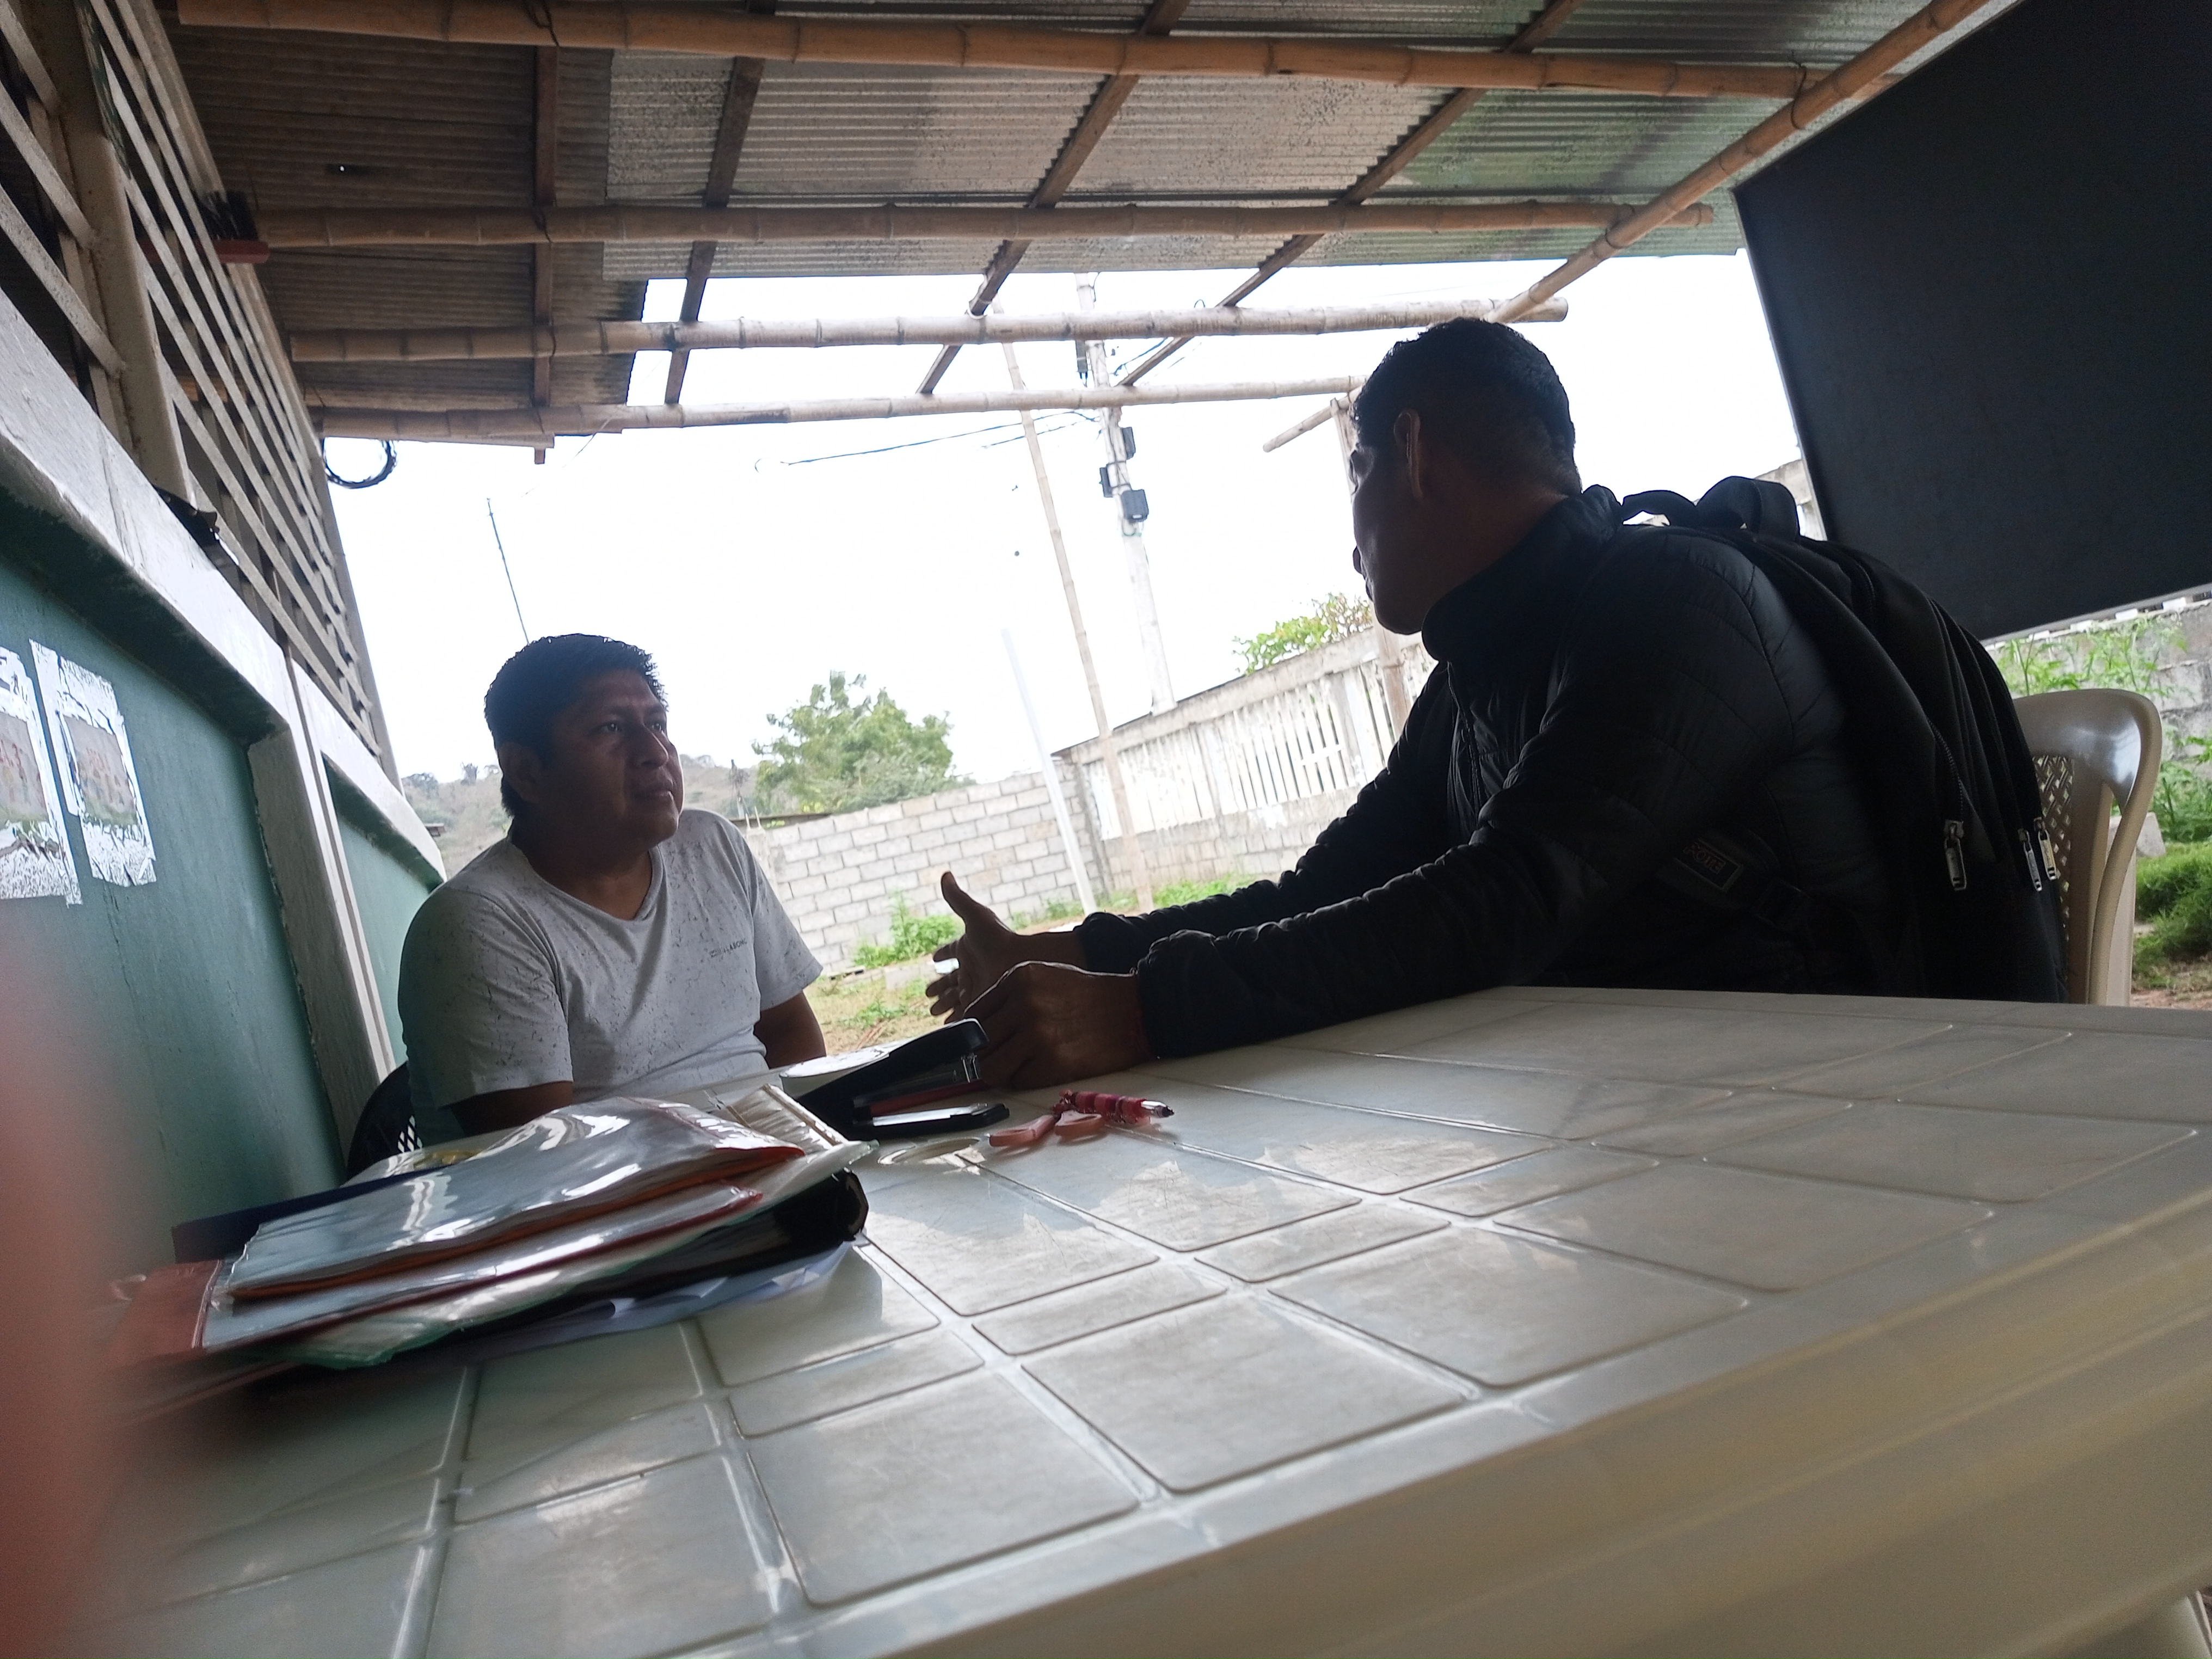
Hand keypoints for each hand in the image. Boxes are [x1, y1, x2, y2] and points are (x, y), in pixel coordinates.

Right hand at [927, 871, 1085, 1015]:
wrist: (1020, 962)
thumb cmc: (998, 938)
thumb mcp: (975, 916)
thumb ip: (957, 898)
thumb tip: (945, 874)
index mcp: (968, 948)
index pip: (951, 951)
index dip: (943, 953)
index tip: (934, 958)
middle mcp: (971, 969)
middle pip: (951, 980)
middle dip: (939, 987)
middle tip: (928, 994)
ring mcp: (976, 987)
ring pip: (955, 999)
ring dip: (944, 1005)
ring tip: (933, 1013)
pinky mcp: (981, 1003)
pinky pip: (964, 1014)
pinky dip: (954, 1020)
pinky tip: (947, 1028)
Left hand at [967, 963, 1150, 1088]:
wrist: (1133, 1011)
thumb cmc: (1086, 996)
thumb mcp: (1044, 977)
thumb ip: (1008, 997)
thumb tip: (975, 1030)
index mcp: (1018, 978)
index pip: (972, 1015)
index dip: (975, 1035)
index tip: (983, 1044)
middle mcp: (1023, 1003)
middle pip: (978, 1044)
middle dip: (985, 1056)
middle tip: (1001, 1059)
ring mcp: (1037, 1034)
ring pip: (990, 1068)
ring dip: (1000, 1073)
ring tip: (1018, 1067)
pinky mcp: (1052, 1061)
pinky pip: (1017, 1081)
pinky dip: (1024, 1080)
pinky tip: (1041, 1069)